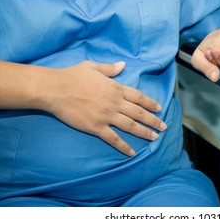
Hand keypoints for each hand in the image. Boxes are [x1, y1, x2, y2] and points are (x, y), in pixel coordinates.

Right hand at [43, 61, 165, 156]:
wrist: (56, 89)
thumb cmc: (73, 76)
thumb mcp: (93, 67)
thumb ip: (110, 68)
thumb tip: (123, 65)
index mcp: (115, 88)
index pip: (138, 97)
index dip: (150, 103)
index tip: (159, 108)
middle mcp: (115, 103)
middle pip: (139, 113)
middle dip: (153, 120)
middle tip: (164, 127)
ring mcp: (106, 116)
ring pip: (131, 126)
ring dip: (145, 132)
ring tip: (155, 138)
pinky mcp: (96, 127)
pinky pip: (113, 139)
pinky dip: (124, 146)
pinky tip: (132, 153)